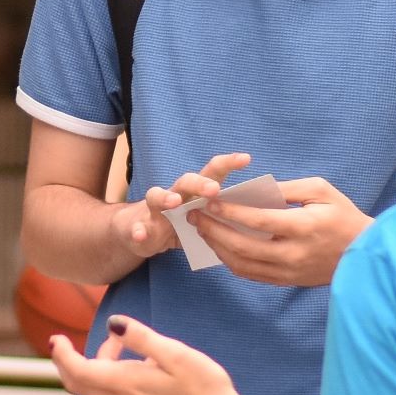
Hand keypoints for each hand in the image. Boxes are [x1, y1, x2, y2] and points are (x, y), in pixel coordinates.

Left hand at [50, 314, 236, 394]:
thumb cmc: (203, 387)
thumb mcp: (175, 353)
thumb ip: (141, 338)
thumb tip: (111, 324)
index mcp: (127, 383)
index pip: (80, 372)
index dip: (62, 355)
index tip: (54, 339)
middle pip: (81, 385)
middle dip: (69, 363)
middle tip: (65, 343)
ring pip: (100, 390)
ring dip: (98, 366)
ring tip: (120, 345)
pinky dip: (113, 379)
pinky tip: (140, 367)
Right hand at [108, 152, 250, 260]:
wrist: (138, 234)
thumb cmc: (178, 224)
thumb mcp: (201, 220)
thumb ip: (221, 218)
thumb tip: (259, 223)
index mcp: (194, 193)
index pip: (212, 172)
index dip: (228, 163)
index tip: (246, 158)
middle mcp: (174, 195)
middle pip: (186, 181)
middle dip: (200, 183)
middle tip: (214, 189)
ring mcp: (153, 210)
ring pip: (156, 196)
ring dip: (165, 197)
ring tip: (174, 203)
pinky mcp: (138, 227)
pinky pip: (136, 228)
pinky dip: (138, 231)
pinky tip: (141, 235)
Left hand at [191, 176, 371, 285]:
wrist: (365, 255)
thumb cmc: (343, 215)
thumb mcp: (320, 190)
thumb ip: (286, 188)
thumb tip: (254, 190)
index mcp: (303, 227)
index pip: (258, 220)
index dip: (230, 210)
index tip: (210, 200)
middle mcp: (293, 254)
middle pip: (242, 245)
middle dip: (213, 229)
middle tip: (195, 214)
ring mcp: (289, 272)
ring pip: (242, 264)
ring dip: (217, 247)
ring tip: (202, 229)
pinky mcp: (287, 282)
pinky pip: (251, 274)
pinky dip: (231, 261)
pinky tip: (220, 246)